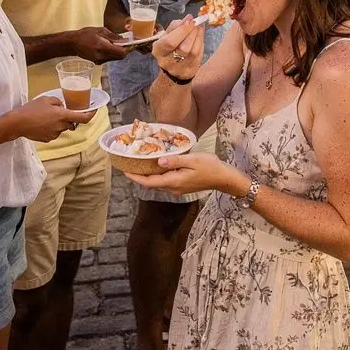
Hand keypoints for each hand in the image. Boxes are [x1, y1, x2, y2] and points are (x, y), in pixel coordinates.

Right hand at [6, 96, 96, 143]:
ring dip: (58, 122)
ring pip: (62, 128)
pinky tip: (41, 123)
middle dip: (68, 117)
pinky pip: (54, 132)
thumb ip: (59, 102)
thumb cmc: (31, 109)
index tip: (95, 110)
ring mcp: (55, 135)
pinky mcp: (48, 139)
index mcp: (63, 116)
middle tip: (58, 110)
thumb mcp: (46, 99)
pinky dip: (51, 128)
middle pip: (71, 122)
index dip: (92, 114)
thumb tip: (62, 107)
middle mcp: (61, 127)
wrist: (17, 123)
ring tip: (45, 116)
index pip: (83, 118)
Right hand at [70, 25, 136, 62]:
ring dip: (117, 52)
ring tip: (113, 43)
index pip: (121, 53)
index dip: (128, 49)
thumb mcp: (100, 31)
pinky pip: (109, 59)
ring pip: (115, 58)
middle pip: (120, 57)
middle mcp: (101, 56)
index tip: (130, 43)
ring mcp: (99, 61)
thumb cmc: (84, 34)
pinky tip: (106, 47)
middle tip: (123, 42)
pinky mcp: (98, 62)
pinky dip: (111, 53)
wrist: (72, 43)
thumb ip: (113, 36)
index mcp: (102, 47)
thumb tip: (124, 39)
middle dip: (123, 50)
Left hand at [127, 152, 242, 196]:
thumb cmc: (210, 167)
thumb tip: (158, 161)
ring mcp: (178, 189)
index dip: (135, 178)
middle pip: (152, 183)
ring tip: (141, 162)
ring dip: (149, 175)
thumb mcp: (193, 160)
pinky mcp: (182, 186)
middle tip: (130, 163)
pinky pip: (166, 181)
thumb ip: (175, 161)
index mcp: (174, 181)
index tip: (124, 171)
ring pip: (158, 182)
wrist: (224, 179)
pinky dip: (158, 175)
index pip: (149, 182)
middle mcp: (173, 188)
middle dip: (140, 175)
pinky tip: (158, 165)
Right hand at [152, 16, 204, 80]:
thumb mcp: (167, 36)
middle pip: (183, 48)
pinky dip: (200, 44)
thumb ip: (175, 27)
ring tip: (199, 28)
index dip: (182, 30)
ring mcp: (179, 70)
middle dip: (191, 32)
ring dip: (198, 37)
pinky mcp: (190, 72)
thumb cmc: (169, 48)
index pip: (170, 41)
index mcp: (158, 51)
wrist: (173, 68)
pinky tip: (200, 37)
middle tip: (196, 23)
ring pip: (193, 52)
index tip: (190, 19)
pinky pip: (199, 56)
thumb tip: (188, 18)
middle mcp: (167, 62)